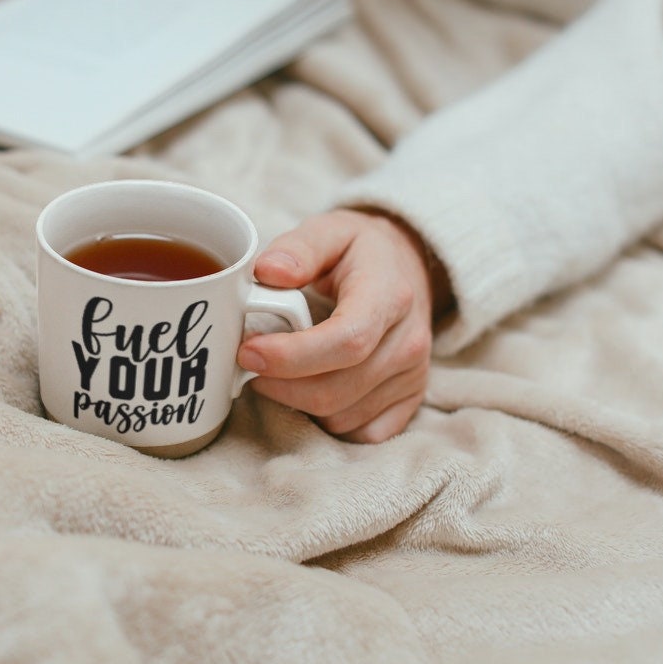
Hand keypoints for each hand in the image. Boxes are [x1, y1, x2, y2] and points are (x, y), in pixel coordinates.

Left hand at [238, 208, 450, 442]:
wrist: (408, 266)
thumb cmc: (360, 251)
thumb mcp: (330, 231)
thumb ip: (298, 248)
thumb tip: (268, 272)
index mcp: (389, 296)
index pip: (345, 342)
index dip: (291, 357)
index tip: (249, 353)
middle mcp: (408, 342)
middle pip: (335, 389)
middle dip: (280, 385)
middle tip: (249, 363)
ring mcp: (413, 376)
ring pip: (341, 416)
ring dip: (297, 401)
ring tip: (279, 371)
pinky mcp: (411, 400)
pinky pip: (360, 433)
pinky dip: (327, 419)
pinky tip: (312, 388)